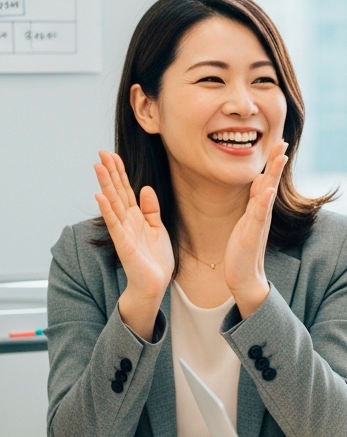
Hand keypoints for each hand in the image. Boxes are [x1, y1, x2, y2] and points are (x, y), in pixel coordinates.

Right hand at [94, 151, 172, 340]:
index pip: (126, 190)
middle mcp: (127, 221)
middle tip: (101, 152)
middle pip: (117, 192)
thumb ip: (151, 209)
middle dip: (110, 172)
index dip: (120, 172)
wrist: (155, 283)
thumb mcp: (158, 228)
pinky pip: (114, 223)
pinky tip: (100, 196)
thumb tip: (145, 188)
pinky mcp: (123, 243)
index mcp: (136, 216)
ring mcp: (123, 231)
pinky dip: (107, 210)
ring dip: (106, 185)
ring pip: (113, 203)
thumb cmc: (155, 259)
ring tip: (98, 167)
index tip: (112, 155)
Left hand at [223, 139, 287, 317]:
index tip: (277, 142)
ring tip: (280, 157)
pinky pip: (259, 212)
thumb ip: (255, 201)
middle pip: (271, 180)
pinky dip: (264, 199)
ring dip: (274, 174)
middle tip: (282, 141)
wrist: (244, 276)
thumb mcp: (248, 220)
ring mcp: (259, 221)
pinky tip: (267, 188)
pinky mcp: (253, 232)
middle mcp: (262, 211)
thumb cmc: (244, 249)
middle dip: (276, 161)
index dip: (272, 161)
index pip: (266, 179)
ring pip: (267, 192)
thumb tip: (261, 181)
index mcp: (259, 207)